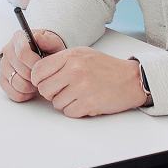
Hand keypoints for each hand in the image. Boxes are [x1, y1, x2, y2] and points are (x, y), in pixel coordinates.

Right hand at [0, 29, 65, 102]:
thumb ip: (47, 40)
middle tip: (44, 75)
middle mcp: (8, 51)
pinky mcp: (3, 79)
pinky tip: (32, 89)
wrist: (45, 54)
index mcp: (18, 38)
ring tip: (39, 81)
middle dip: (35, 76)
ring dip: (31, 86)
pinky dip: (24, 94)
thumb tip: (37, 37)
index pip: (22, 52)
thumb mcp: (54, 41)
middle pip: (20, 70)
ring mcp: (4, 66)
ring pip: (16, 83)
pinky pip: (12, 93)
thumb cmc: (49, 47)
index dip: (34, 62)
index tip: (43, 65)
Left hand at [30, 48, 147, 117]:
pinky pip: (68, 112)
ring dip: (65, 102)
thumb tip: (39, 72)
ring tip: (79, 93)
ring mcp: (81, 87)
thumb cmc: (106, 67)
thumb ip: (62, 61)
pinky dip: (75, 109)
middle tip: (64, 89)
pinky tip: (86, 100)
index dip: (38, 79)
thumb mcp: (83, 54)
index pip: (38, 70)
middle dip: (52, 92)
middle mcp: (75, 70)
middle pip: (44, 89)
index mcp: (71, 56)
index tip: (44, 81)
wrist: (130, 79)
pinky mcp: (88, 103)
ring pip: (56, 103)